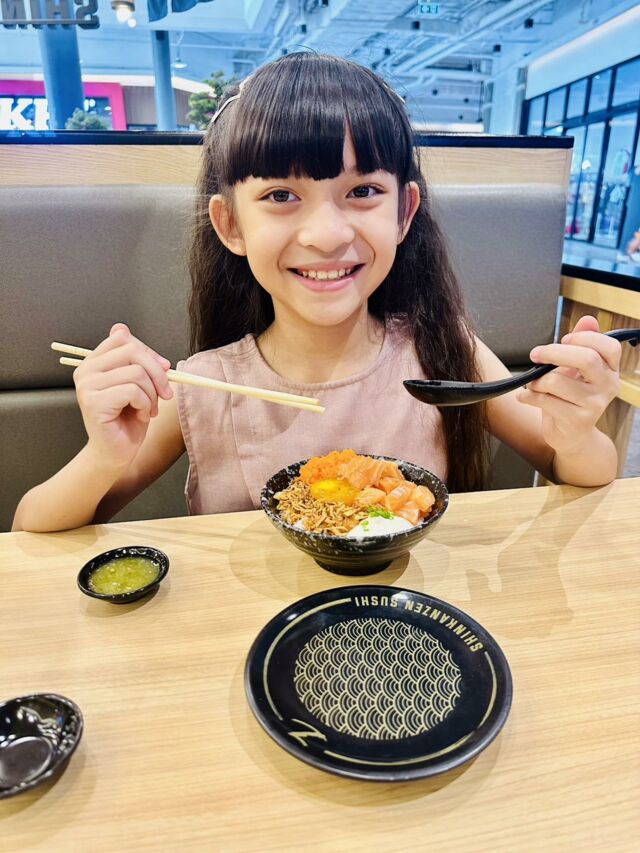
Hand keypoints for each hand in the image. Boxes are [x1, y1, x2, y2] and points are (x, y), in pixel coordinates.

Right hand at [72, 323, 172, 469]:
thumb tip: (136, 339)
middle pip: (132, 350)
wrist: (116, 452)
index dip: (148, 351)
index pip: (122, 337)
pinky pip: (133, 391)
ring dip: (152, 394)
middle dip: (157, 372)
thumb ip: (135, 362)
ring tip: (149, 409)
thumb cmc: (127, 419)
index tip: (163, 369)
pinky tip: (141, 416)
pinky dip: (145, 405)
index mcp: (94, 362)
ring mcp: (87, 386)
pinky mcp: (94, 402)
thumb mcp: (137, 384)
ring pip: (136, 373)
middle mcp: (86, 371)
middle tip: (165, 393)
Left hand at [517, 315, 620, 455]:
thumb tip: (587, 319)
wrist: (572, 435)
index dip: (584, 338)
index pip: (609, 346)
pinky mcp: (577, 421)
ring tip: (532, 383)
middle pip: (586, 358)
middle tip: (535, 354)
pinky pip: (546, 401)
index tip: (563, 339)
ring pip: (557, 381)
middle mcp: (608, 386)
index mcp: (610, 369)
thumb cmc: (571, 397)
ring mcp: (594, 405)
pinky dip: (528, 396)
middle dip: (553, 352)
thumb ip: (581, 344)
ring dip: (536, 380)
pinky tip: (525, 396)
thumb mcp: (576, 369)